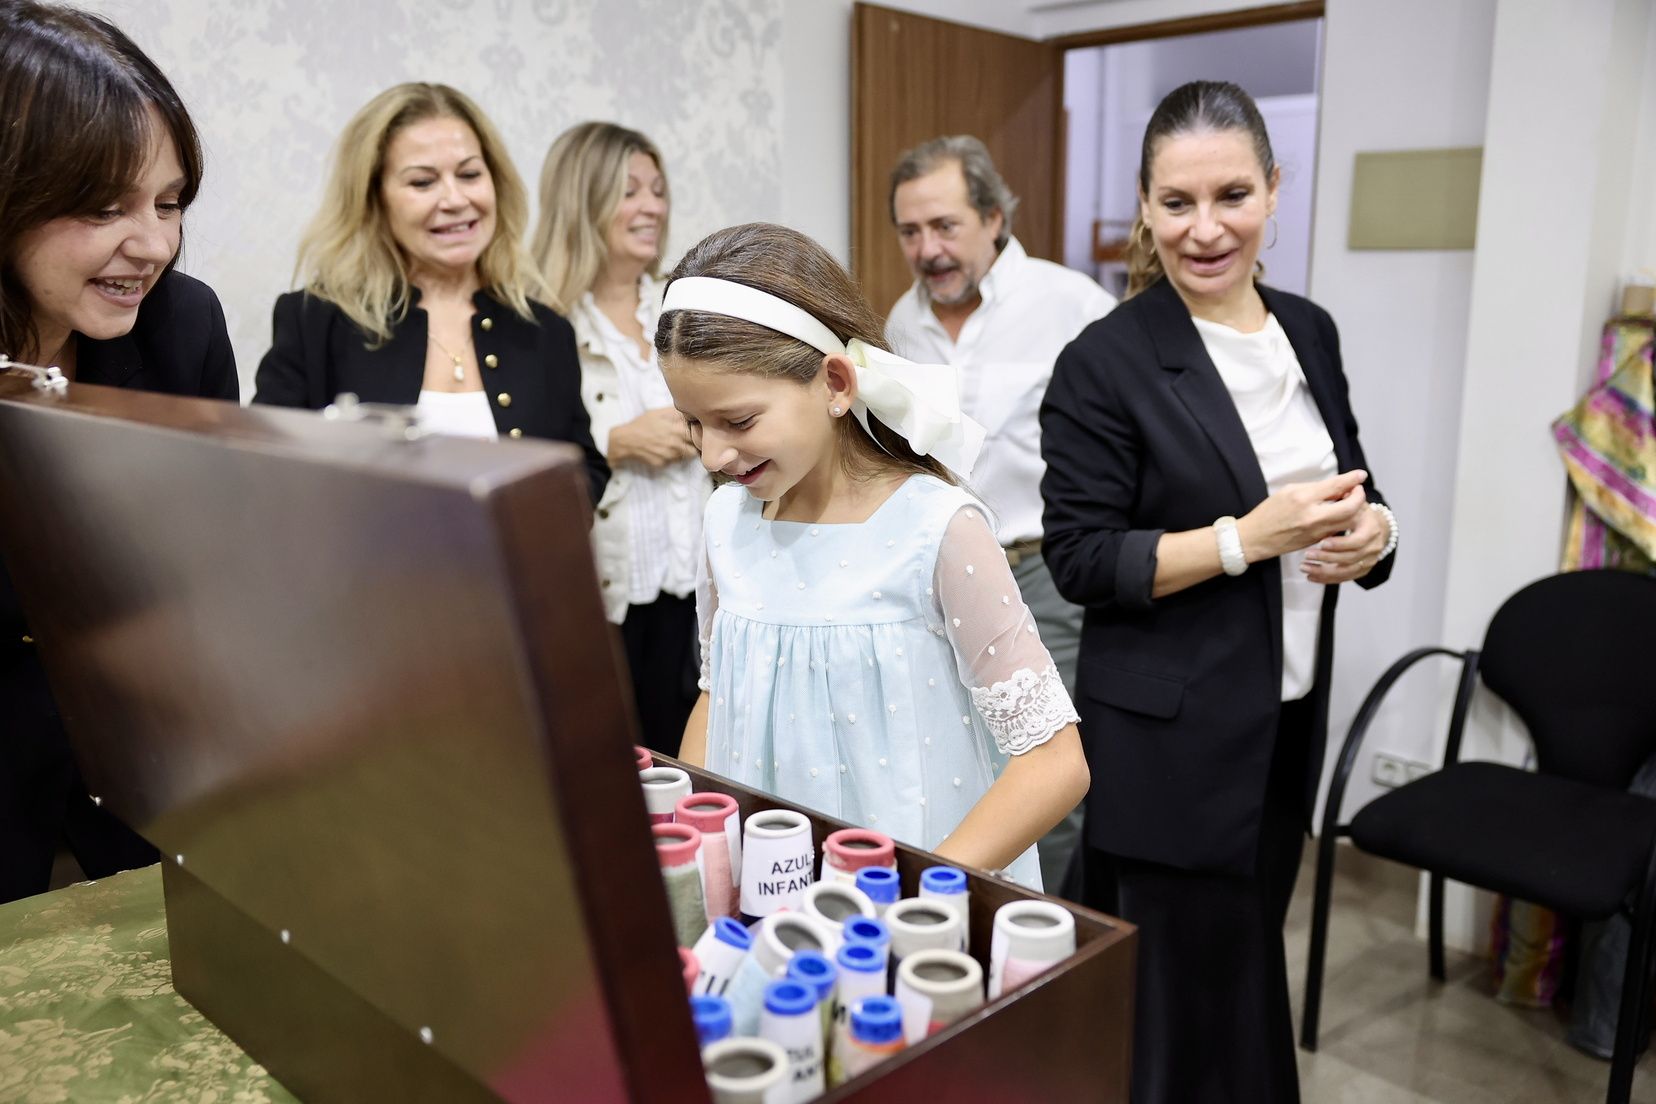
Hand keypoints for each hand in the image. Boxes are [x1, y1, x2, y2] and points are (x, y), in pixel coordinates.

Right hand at [608, 407, 695, 467]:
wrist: (625, 440)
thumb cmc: (644, 424)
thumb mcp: (661, 412)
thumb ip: (679, 413)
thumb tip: (695, 411)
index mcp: (679, 428)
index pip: (702, 434)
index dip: (702, 433)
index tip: (701, 430)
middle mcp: (677, 443)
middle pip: (698, 447)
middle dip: (697, 444)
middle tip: (692, 439)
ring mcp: (671, 455)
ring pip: (689, 456)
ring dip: (686, 451)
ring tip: (677, 444)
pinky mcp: (664, 464)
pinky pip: (676, 462)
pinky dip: (674, 457)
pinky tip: (666, 450)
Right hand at [1235, 470, 1368, 562]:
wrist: (1254, 538)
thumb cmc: (1269, 512)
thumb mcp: (1289, 491)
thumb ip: (1315, 488)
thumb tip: (1337, 485)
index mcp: (1303, 498)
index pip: (1336, 486)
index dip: (1352, 479)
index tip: (1361, 475)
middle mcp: (1312, 516)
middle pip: (1351, 507)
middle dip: (1358, 497)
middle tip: (1356, 490)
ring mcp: (1316, 531)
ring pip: (1348, 521)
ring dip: (1353, 510)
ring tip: (1348, 501)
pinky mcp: (1317, 541)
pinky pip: (1337, 529)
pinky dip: (1342, 520)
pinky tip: (1337, 514)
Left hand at [1303, 502, 1387, 583]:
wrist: (1374, 526)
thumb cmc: (1357, 511)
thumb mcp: (1351, 501)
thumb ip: (1343, 497)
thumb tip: (1333, 487)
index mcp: (1371, 526)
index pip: (1357, 540)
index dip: (1339, 543)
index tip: (1321, 542)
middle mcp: (1374, 544)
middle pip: (1351, 557)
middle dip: (1328, 557)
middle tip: (1307, 554)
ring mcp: (1370, 558)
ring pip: (1346, 571)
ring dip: (1323, 570)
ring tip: (1304, 566)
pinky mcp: (1363, 569)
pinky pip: (1344, 578)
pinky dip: (1326, 579)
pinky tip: (1310, 576)